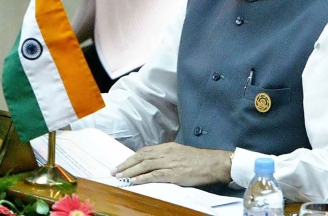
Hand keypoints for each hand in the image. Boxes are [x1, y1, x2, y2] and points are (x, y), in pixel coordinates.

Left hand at [114, 142, 231, 186]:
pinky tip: (134, 181)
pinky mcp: (173, 173)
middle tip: (114, 170)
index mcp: (166, 147)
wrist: (213, 163)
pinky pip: (154, 175)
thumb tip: (154, 161)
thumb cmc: (198, 160)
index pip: (144, 151)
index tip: (122, 163)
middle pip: (141, 157)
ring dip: (130, 171)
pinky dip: (142, 178)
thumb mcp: (180, 153)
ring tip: (120, 176)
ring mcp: (168, 163)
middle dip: (126, 164)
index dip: (132, 157)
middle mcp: (165, 153)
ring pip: (144, 166)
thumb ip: (167, 156)